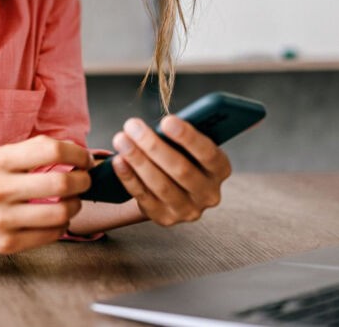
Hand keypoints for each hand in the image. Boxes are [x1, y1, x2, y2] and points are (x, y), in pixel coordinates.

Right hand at [0, 135, 91, 255]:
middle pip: (62, 183)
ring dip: (76, 206)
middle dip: (84, 182)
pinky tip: (56, 219)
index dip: (77, 154)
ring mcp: (3, 218)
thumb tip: (76, 152)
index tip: (84, 160)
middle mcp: (0, 188)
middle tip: (84, 182)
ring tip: (72, 202)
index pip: (52, 150)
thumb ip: (32, 152)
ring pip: (61, 213)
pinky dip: (62, 226)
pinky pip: (52, 235)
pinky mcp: (8, 243)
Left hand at [111, 116, 231, 225]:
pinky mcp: (165, 218)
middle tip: (132, 125)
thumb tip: (159, 126)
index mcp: (220, 169)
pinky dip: (129, 178)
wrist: (173, 187)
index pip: (208, 154)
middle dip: (154, 145)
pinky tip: (118, 161)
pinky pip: (143, 197)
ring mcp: (187, 210)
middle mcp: (208, 193)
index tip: (166, 120)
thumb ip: (181, 137)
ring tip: (121, 139)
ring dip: (138, 160)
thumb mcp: (190, 146)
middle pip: (181, 170)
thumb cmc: (181, 156)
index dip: (188, 137)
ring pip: (160, 184)